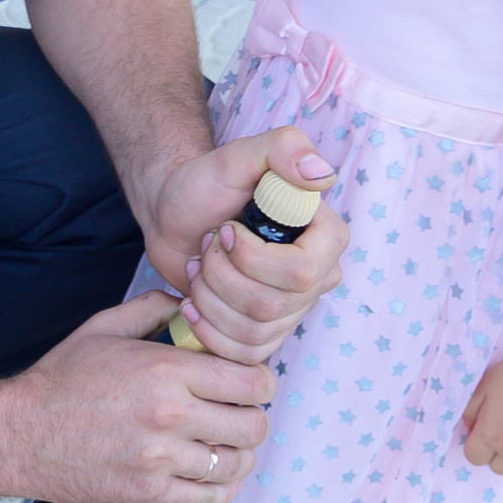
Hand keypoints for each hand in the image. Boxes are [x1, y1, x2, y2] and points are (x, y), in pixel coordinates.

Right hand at [0, 291, 273, 502]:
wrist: (18, 434)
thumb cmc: (61, 379)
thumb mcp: (104, 327)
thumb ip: (153, 308)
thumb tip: (190, 304)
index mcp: (165, 371)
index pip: (251, 381)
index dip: (260, 381)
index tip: (250, 383)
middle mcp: (170, 416)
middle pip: (254, 425)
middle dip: (254, 417)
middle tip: (239, 414)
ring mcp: (161, 461)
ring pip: (236, 464)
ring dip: (238, 454)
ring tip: (224, 445)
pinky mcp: (150, 494)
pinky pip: (210, 498)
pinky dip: (219, 487)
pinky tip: (209, 474)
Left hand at [144, 126, 343, 363]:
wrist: (176, 215)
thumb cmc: (207, 184)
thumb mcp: (238, 155)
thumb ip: (283, 148)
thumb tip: (322, 175)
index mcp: (326, 236)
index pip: (302, 272)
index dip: (252, 259)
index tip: (223, 230)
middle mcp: (318, 276)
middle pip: (271, 306)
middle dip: (221, 276)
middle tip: (206, 246)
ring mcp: (293, 310)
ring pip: (253, 331)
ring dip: (209, 297)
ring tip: (199, 266)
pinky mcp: (267, 334)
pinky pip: (243, 353)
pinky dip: (207, 329)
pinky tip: (193, 301)